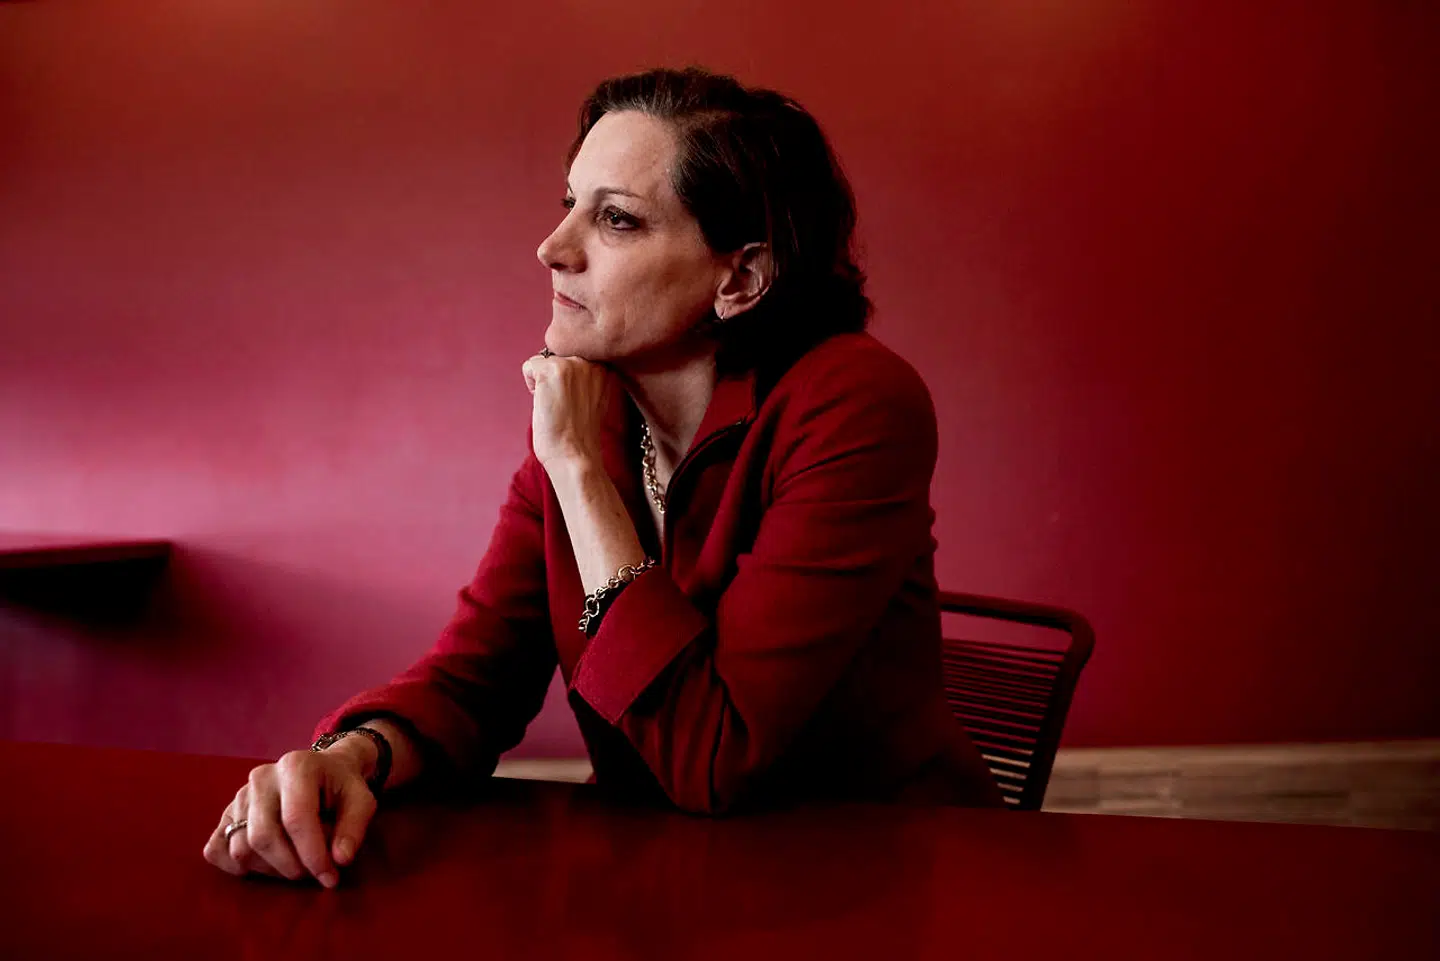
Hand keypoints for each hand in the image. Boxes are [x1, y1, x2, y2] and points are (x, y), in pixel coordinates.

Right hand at [202, 746, 377, 887]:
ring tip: (297, 864)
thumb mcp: (362, 800)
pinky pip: (216, 849)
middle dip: (291, 866)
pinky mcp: (226, 814)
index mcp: (296, 766)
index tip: (329, 877)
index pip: (296, 819)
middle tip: (314, 873)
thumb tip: (339, 860)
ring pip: (240, 848)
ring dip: (270, 870)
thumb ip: (354, 828)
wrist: (321, 771)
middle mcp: (261, 778)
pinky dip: (236, 866)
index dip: (312, 855)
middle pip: (263, 837)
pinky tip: (266, 865)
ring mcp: (239, 796)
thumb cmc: (341, 788)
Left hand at [521, 351, 615, 468]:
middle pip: (558, 355)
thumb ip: (587, 377)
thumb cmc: (580, 434)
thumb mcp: (595, 398)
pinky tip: (544, 403)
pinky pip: (529, 365)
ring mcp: (573, 364)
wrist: (575, 456)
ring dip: (543, 381)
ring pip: (544, 359)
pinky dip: (530, 384)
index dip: (568, 379)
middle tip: (565, 405)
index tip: (574, 402)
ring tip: (556, 404)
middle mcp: (593, 360)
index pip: (574, 355)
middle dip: (555, 378)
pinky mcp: (551, 369)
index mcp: (607, 366)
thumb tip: (566, 361)